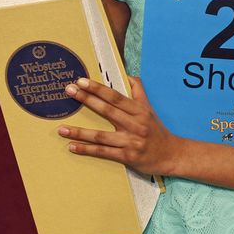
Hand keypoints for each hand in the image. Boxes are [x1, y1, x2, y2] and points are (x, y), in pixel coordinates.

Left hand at [57, 76, 180, 175]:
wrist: (171, 154)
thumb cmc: (157, 131)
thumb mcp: (150, 109)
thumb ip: (139, 92)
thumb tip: (128, 76)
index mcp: (139, 111)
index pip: (115, 96)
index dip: (98, 88)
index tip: (81, 81)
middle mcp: (135, 124)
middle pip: (107, 110)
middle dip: (87, 99)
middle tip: (69, 90)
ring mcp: (131, 141)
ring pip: (102, 135)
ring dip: (80, 132)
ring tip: (61, 128)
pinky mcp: (128, 157)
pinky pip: (104, 153)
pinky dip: (87, 150)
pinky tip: (72, 146)